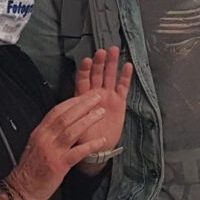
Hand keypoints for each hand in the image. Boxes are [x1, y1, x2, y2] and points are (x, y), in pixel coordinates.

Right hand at [6, 92, 106, 199]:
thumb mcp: (36, 146)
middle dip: (83, 104)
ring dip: (88, 120)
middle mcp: (44, 138)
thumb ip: (49, 134)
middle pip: (65, 116)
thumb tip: (64, 124)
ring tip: (101, 112)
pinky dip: (90, 145)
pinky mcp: (58, 165)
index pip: (56, 111)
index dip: (72, 102)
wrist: (20, 190)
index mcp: (39, 132)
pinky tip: (101, 141)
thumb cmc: (29, 170)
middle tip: (97, 96)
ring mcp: (51, 151)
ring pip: (71, 130)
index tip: (85, 95)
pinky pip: (77, 152)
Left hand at [74, 48, 132, 166]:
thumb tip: (71, 107)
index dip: (85, 70)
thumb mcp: (74, 127)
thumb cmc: (83, 137)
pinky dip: (125, 77)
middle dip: (100, 62)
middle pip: (97, 74)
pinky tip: (128, 66)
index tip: (86, 60)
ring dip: (112, 64)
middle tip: (102, 50)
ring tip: (114, 50)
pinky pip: (123, 87)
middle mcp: (95, 94)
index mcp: (83, 97)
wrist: (98, 149)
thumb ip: (74, 115)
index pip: (83, 80)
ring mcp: (108, 96)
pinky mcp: (119, 102)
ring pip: (110, 77)